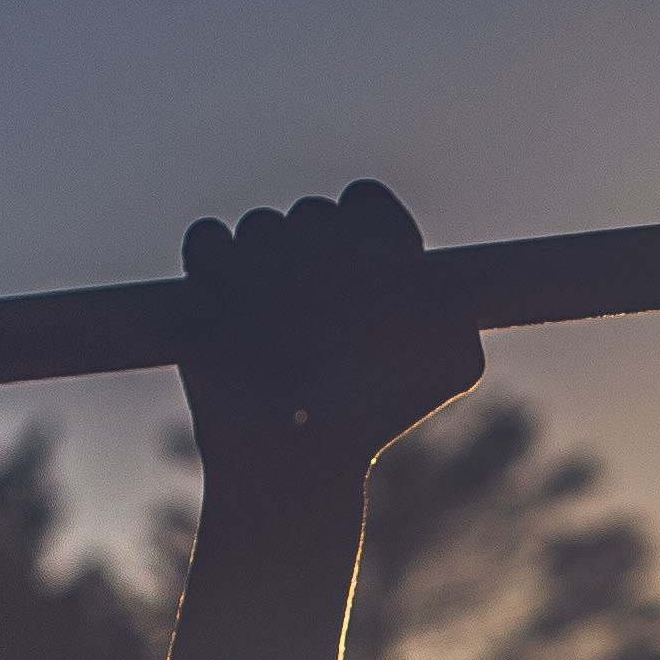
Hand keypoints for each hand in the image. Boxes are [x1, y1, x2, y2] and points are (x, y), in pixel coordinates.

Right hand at [176, 180, 484, 496]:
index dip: (372, 233)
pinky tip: (234, 319)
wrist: (296, 455)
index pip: (365, 204)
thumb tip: (396, 256)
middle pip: (314, 213)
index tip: (379, 278)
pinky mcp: (206, 282)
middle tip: (331, 328)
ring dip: (272, 283)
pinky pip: (208, 237)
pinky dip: (218, 270)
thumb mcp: (451, 359)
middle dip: (322, 268)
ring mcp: (259, 269)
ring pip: (263, 226)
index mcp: (372, 263)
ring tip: (283, 340)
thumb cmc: (371, 410)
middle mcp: (316, 260)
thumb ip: (454, 293)